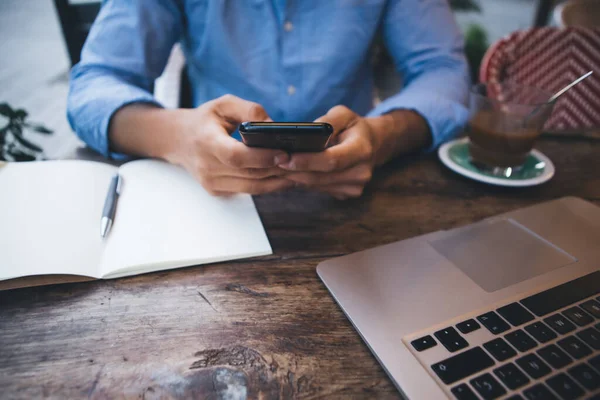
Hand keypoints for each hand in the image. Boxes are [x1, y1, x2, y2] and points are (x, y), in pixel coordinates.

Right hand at [165, 95, 293, 195]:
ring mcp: (211, 183)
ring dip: (277, 181)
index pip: (236, 156)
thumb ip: (249, 110)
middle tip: (303, 162)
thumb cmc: (205, 120)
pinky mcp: (217, 192)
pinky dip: (267, 185)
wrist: (178, 140)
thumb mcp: (224, 104)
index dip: (262, 157)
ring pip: (252, 188)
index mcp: (206, 142)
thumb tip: (273, 125)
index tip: (285, 153)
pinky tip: (283, 176)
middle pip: (250, 175)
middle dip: (278, 169)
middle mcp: (207, 167)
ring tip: (298, 171)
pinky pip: (248, 191)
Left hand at [278, 106, 377, 199]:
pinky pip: (319, 189)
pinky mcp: (347, 194)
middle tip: (272, 164)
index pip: (332, 160)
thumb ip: (328, 121)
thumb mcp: (343, 114)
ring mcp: (355, 187)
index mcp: (362, 150)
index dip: (308, 161)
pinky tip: (291, 173)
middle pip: (321, 176)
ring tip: (276, 168)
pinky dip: (304, 181)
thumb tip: (308, 132)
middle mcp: (361, 172)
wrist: (373, 145)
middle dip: (295, 171)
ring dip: (296, 178)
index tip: (286, 158)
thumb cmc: (353, 127)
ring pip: (317, 185)